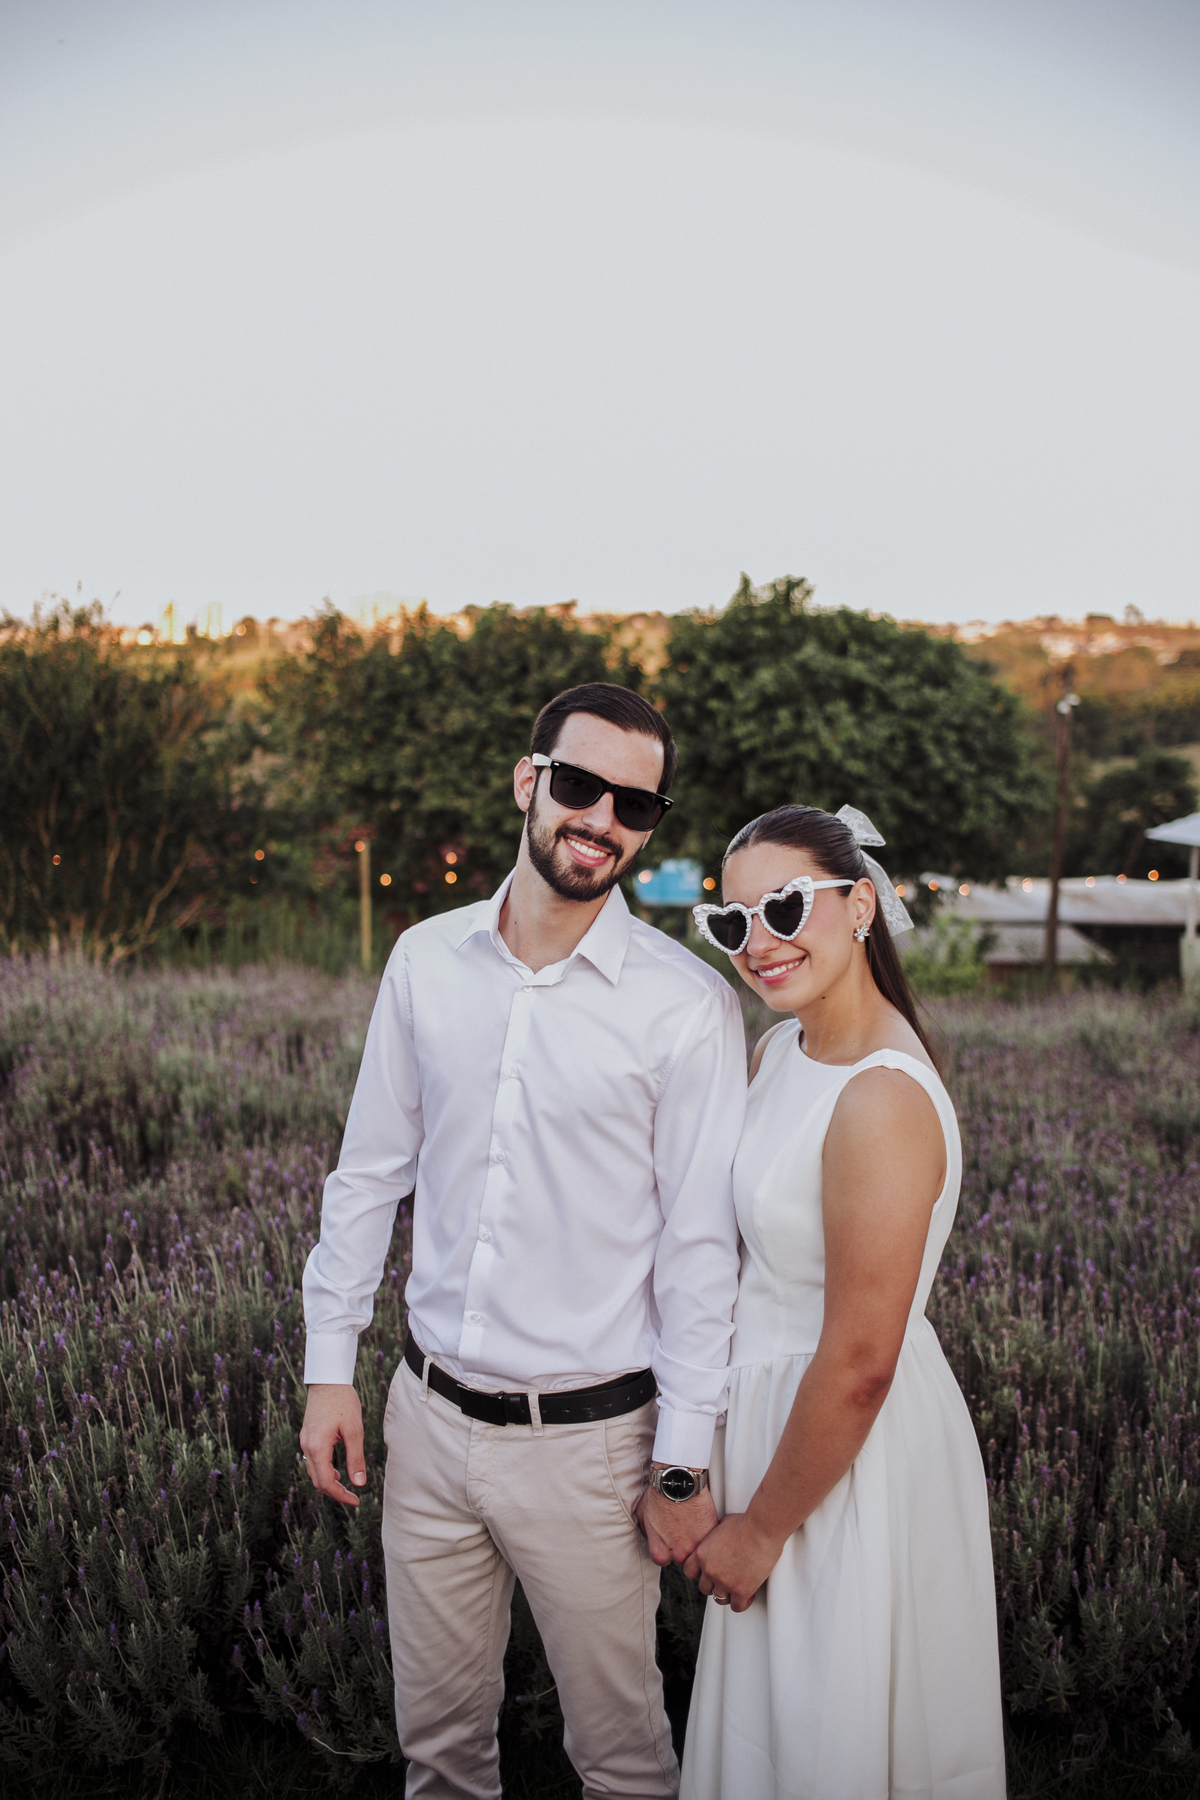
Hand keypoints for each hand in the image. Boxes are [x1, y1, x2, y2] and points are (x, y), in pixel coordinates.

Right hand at [299, 1383, 366, 1506]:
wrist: (327, 1379)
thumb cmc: (343, 1401)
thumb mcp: (354, 1430)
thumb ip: (356, 1458)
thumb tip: (358, 1483)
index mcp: (317, 1447)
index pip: (326, 1483)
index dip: (340, 1496)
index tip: (356, 1501)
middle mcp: (307, 1447)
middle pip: (317, 1481)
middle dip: (335, 1492)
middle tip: (353, 1497)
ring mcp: (305, 1441)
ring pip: (314, 1472)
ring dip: (329, 1482)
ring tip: (347, 1486)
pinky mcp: (307, 1436)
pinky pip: (312, 1461)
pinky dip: (324, 1470)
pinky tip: (337, 1471)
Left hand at [636, 1477, 717, 1566]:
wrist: (677, 1482)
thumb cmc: (660, 1495)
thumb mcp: (642, 1515)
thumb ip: (646, 1532)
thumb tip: (649, 1536)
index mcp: (660, 1553)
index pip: (664, 1560)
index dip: (667, 1547)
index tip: (669, 1537)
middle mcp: (679, 1554)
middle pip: (682, 1558)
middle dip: (682, 1546)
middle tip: (682, 1529)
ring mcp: (696, 1546)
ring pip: (698, 1551)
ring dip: (696, 1541)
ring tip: (692, 1524)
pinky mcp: (710, 1534)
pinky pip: (710, 1538)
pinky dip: (707, 1531)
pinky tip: (701, 1519)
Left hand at [682, 1512, 782, 1611]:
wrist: (762, 1529)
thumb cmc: (746, 1523)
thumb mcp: (721, 1525)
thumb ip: (714, 1538)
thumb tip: (717, 1539)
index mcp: (702, 1554)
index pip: (689, 1571)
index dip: (699, 1573)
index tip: (706, 1572)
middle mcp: (710, 1570)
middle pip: (704, 1588)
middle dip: (714, 1585)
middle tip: (725, 1580)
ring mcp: (724, 1582)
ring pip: (720, 1599)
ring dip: (728, 1594)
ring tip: (736, 1588)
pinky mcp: (741, 1591)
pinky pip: (737, 1607)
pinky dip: (742, 1603)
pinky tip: (748, 1595)